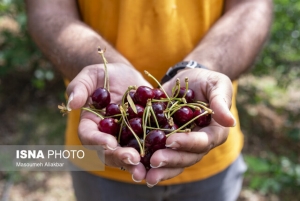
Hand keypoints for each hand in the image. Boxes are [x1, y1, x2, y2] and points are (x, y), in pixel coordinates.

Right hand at [66, 63, 151, 180]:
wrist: (126, 76)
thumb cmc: (105, 74)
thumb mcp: (91, 75)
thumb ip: (79, 87)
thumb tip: (71, 104)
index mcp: (91, 124)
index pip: (89, 136)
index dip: (98, 142)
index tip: (110, 143)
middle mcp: (107, 136)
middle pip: (109, 152)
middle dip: (121, 157)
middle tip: (133, 160)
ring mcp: (125, 138)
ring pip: (128, 154)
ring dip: (137, 164)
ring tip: (147, 169)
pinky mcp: (142, 135)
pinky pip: (147, 146)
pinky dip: (154, 153)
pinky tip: (164, 157)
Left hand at [144, 68, 235, 186]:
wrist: (187, 79)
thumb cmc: (207, 81)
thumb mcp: (217, 85)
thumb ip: (221, 101)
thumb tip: (230, 122)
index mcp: (214, 131)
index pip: (204, 142)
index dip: (189, 143)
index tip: (171, 141)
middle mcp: (199, 142)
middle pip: (188, 156)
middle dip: (172, 160)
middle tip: (155, 161)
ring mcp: (182, 143)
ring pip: (174, 160)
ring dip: (160, 168)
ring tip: (144, 174)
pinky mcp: (167, 139)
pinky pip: (159, 152)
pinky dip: (148, 159)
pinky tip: (135, 164)